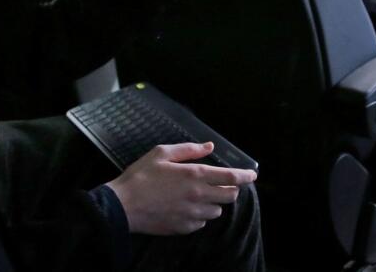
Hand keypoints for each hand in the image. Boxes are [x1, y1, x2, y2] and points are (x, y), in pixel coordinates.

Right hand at [104, 142, 257, 234]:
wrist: (122, 206)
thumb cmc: (140, 176)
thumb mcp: (161, 153)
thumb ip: (188, 149)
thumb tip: (209, 146)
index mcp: (195, 175)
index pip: (231, 178)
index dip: (245, 176)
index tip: (252, 175)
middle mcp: (198, 196)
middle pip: (229, 197)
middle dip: (231, 190)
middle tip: (222, 184)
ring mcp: (192, 214)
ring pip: (217, 211)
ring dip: (214, 203)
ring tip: (200, 196)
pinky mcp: (184, 228)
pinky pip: (202, 224)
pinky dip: (200, 216)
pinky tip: (188, 208)